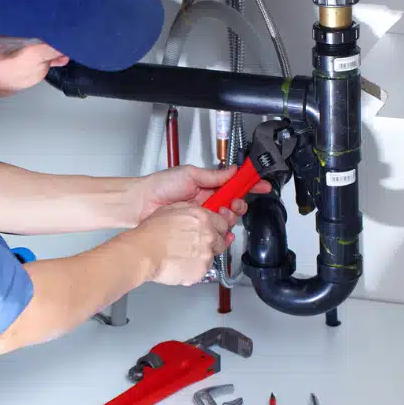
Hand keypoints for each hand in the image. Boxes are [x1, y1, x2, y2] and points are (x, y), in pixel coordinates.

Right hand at [126, 202, 237, 285]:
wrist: (142, 253)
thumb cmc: (151, 233)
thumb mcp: (171, 209)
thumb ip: (191, 210)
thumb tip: (199, 212)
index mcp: (202, 218)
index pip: (223, 223)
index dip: (217, 228)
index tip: (213, 231)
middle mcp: (208, 235)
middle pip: (221, 240)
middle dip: (212, 243)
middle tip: (195, 245)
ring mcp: (206, 254)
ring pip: (212, 256)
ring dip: (202, 256)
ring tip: (183, 255)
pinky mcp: (201, 271)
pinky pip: (202, 270)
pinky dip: (194, 269)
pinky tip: (180, 263)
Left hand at [133, 164, 272, 223]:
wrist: (141, 204)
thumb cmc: (160, 186)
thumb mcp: (189, 174)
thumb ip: (213, 175)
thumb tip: (233, 170)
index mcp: (208, 186)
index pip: (234, 185)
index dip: (249, 185)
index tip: (262, 185)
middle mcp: (207, 202)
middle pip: (234, 205)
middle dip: (239, 204)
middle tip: (233, 204)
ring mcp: (202, 217)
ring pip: (227, 220)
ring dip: (229, 218)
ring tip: (220, 214)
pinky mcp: (196, 230)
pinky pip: (215, 234)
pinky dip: (222, 234)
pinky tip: (222, 232)